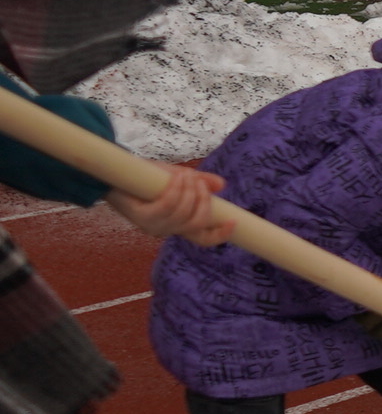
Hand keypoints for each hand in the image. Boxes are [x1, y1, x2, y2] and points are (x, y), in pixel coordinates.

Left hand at [109, 167, 231, 245]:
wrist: (115, 174)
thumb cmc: (147, 177)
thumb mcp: (178, 177)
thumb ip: (199, 182)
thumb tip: (222, 185)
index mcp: (179, 224)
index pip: (203, 239)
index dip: (220, 235)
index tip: (234, 222)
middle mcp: (168, 230)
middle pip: (197, 223)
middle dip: (203, 200)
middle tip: (199, 181)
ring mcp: (154, 226)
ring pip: (183, 213)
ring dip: (189, 190)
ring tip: (185, 175)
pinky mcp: (142, 218)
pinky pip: (167, 205)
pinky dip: (176, 189)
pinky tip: (177, 177)